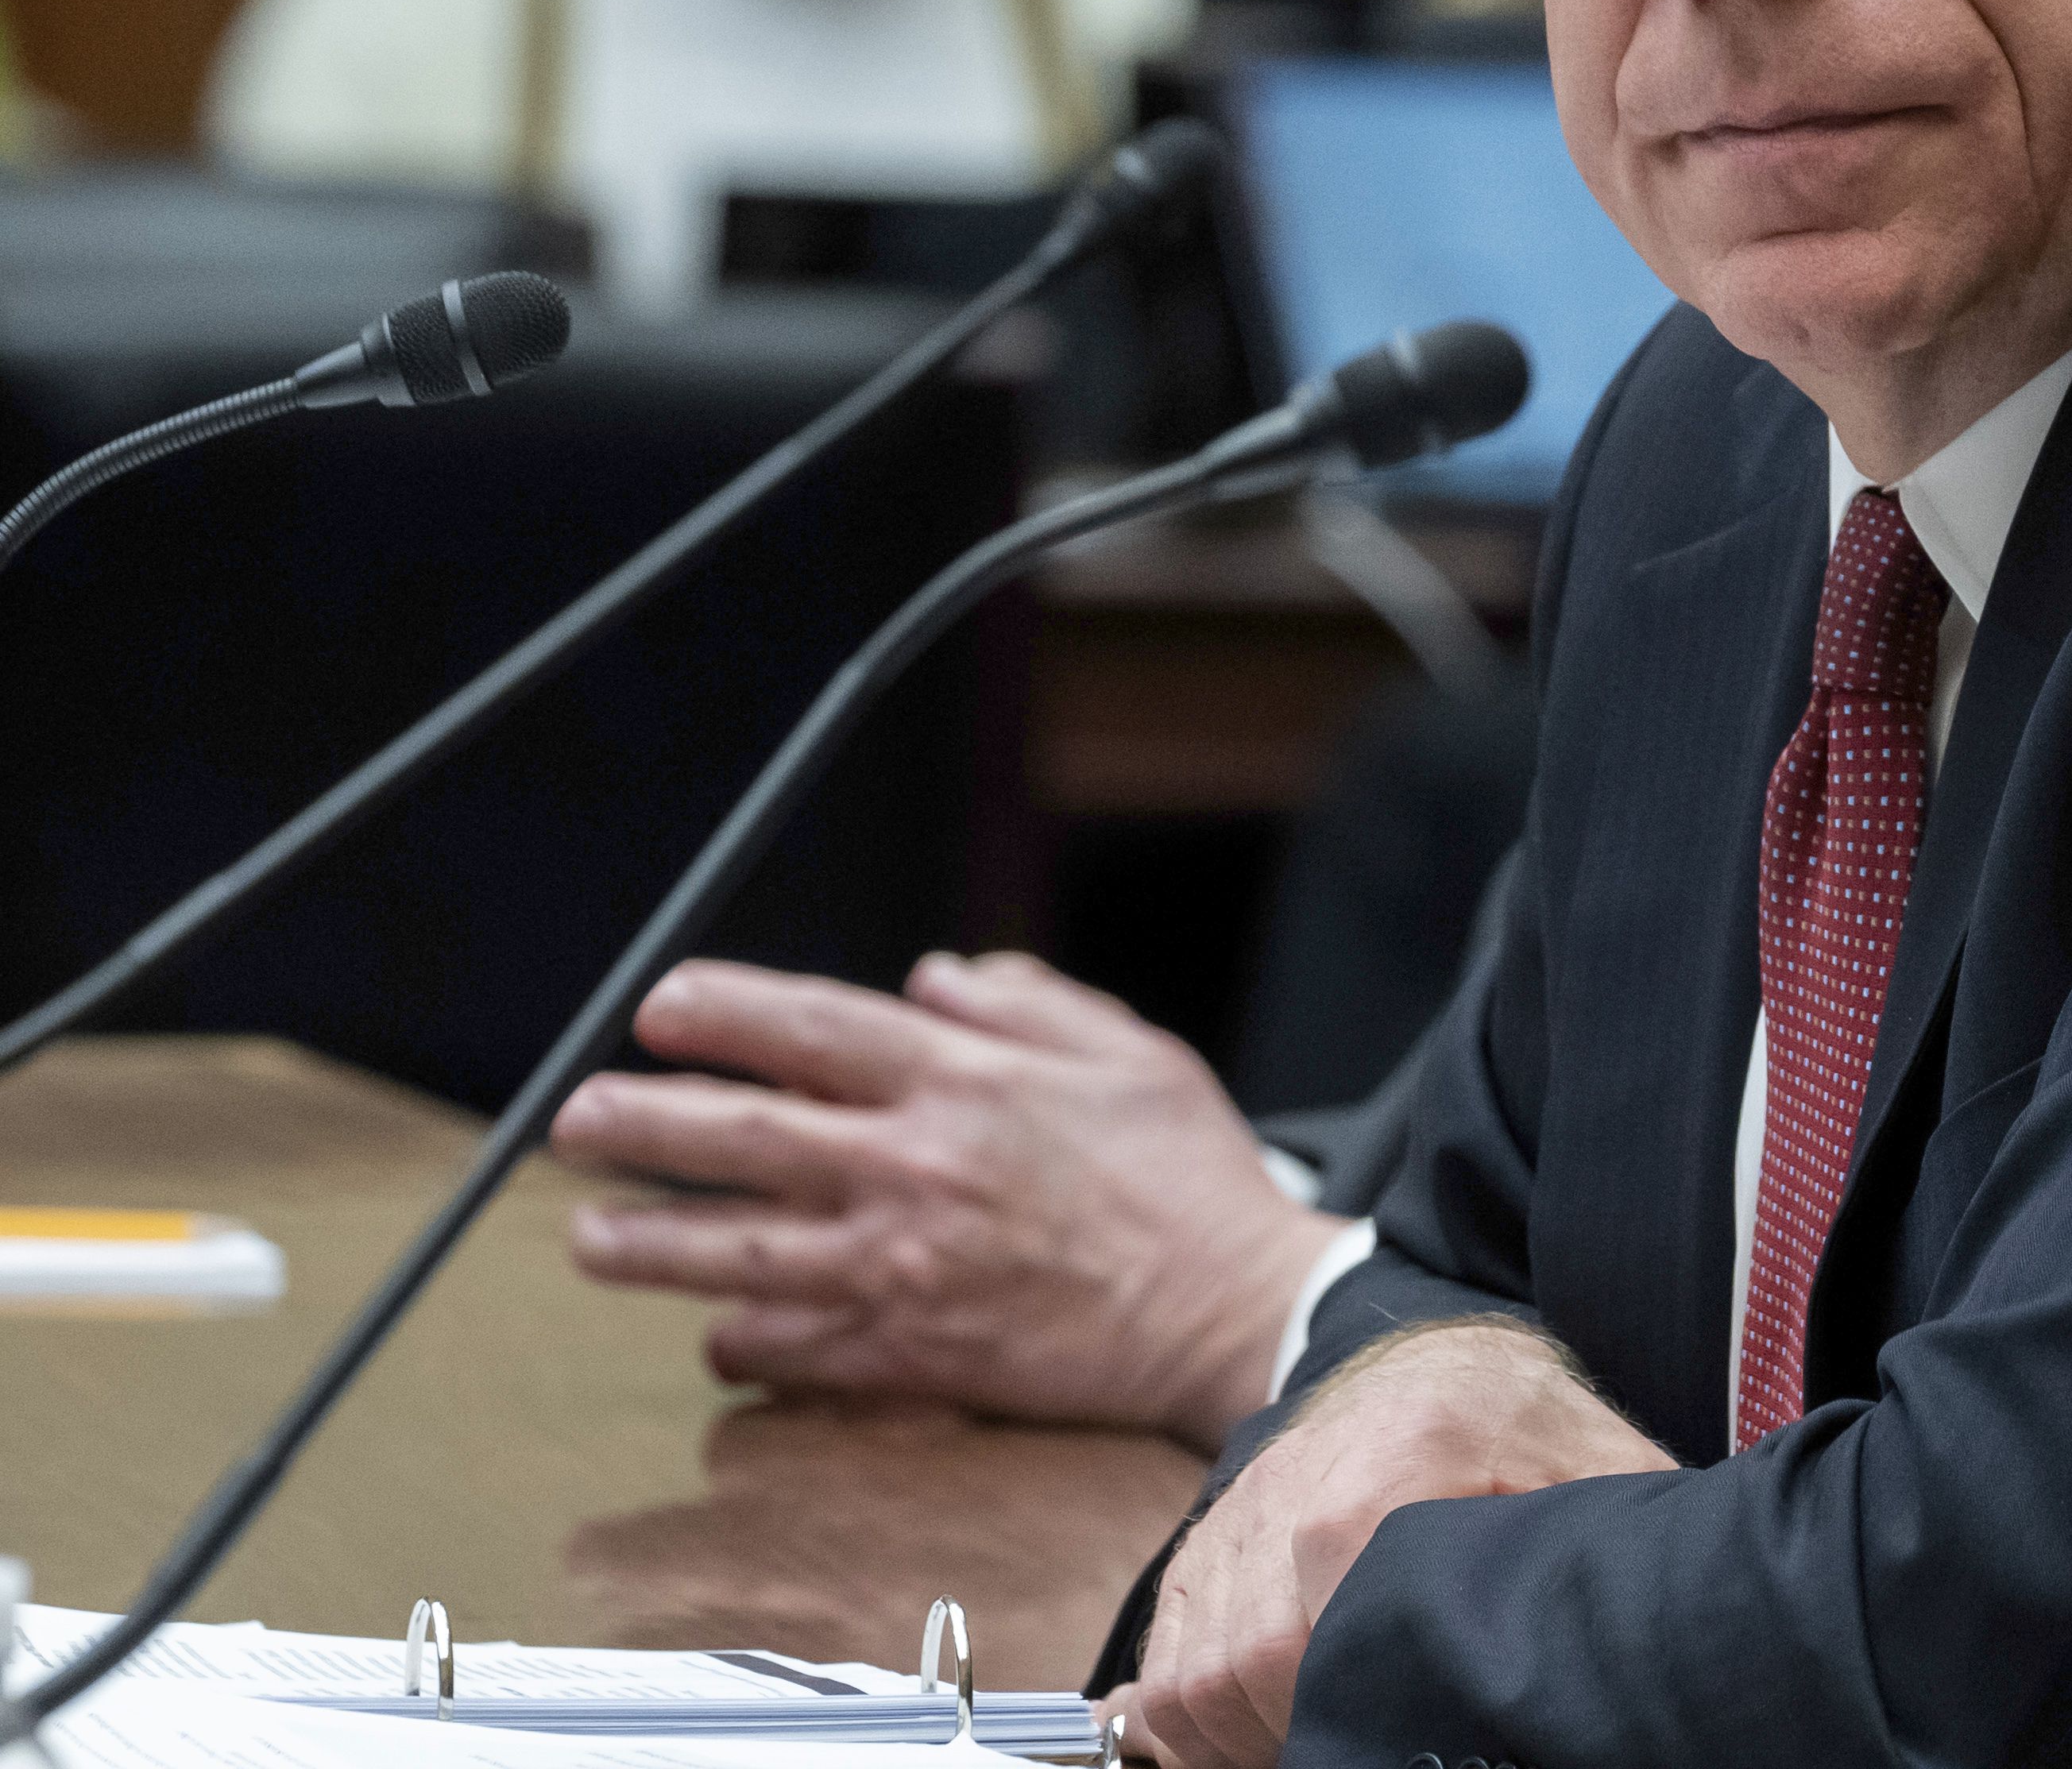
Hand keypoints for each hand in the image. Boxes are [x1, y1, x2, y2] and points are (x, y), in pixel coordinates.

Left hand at [552, 949, 1341, 1447]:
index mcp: (966, 1083)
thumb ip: (1024, 1002)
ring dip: (649, 1244)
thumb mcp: (1128, 1050)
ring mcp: (901, 1268)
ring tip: (593, 1238)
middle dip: (641, 1124)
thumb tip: (934, 979)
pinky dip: (742, 1342)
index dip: (721, 1011)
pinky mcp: (909, 1354)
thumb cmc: (1188, 1177)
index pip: (809, 1029)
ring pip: (736, 1254)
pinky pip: (791, 1349)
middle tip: (580, 1120)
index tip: (660, 1007)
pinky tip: (719, 1329)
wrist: (1229, 1309)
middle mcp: (914, 1170)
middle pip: (740, 1138)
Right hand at [1118, 1317, 1672, 1768]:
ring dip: (1244, 1736)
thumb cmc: (1536, 1435)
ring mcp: (1243, 1509)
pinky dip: (1199, 1722)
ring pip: (1195, 1671)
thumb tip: (1635, 1624)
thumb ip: (1620, 1524)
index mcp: (1411, 1439)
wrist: (1450, 1363)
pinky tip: (1269, 1732)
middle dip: (1302, 1724)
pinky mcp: (1207, 1546)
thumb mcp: (1601, 1468)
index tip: (1402, 1719)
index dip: (1354, 1671)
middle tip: (1371, 1745)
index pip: (1334, 1567)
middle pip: (1253, 1650)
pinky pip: (1165, 1664)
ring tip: (1326, 1739)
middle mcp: (1302, 1467)